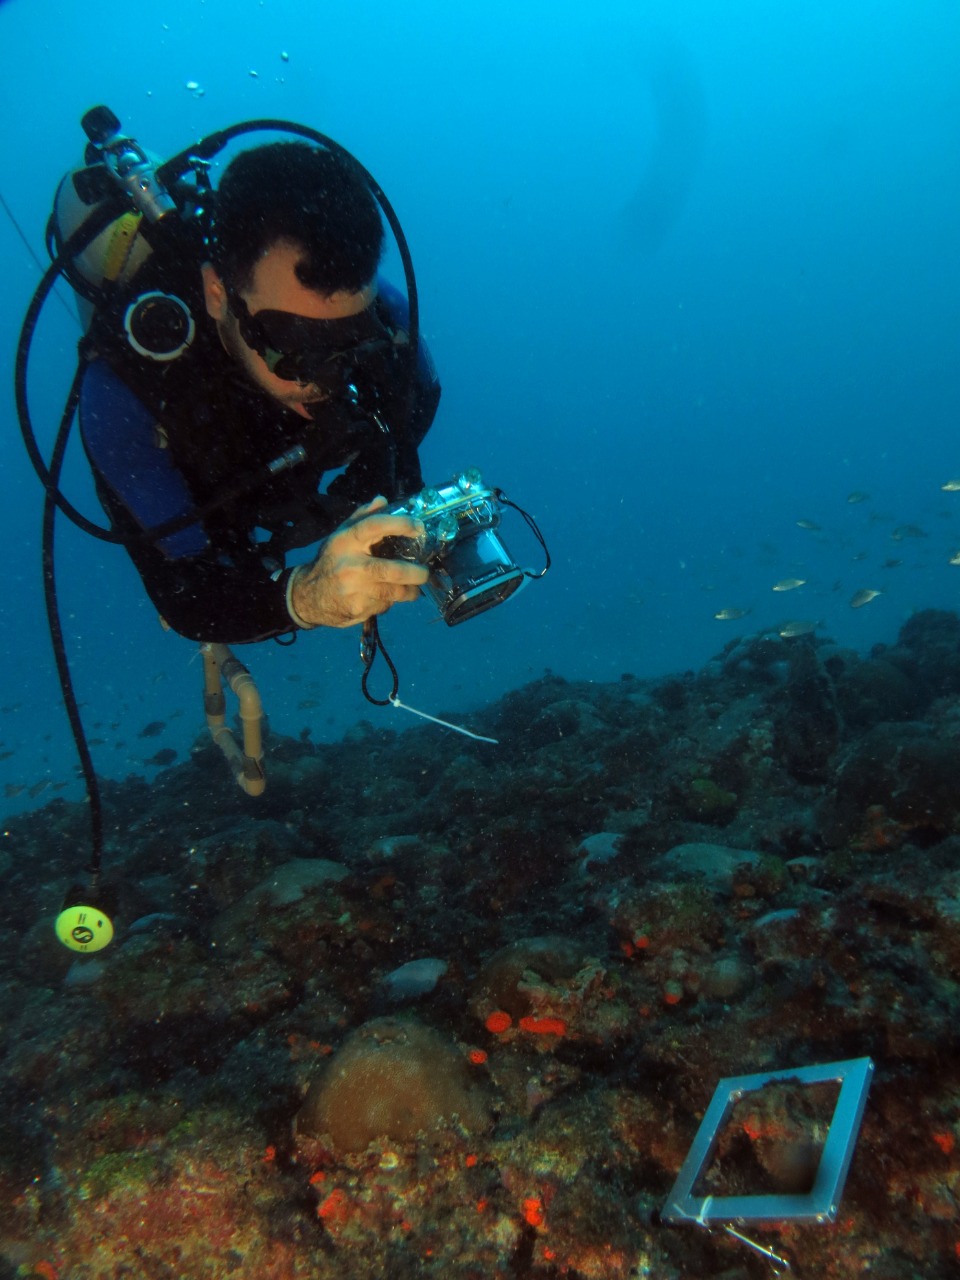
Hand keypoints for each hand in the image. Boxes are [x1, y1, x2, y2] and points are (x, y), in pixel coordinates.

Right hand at [289, 496, 428, 628]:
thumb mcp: (340, 537)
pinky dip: (390, 601)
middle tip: (425, 572)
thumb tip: (382, 500)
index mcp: (345, 542)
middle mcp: (349, 566)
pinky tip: (386, 597)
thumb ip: (362, 518)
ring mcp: (353, 590)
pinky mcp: (357, 609)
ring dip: (409, 591)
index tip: (419, 527)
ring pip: (391, 592)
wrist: (307, 596)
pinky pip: (383, 605)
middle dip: (414, 572)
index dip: (399, 524)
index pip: (373, 526)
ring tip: (415, 588)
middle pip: (389, 569)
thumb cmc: (331, 561)